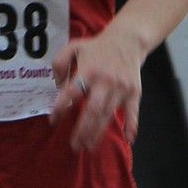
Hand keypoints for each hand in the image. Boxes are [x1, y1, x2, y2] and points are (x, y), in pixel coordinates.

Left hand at [49, 25, 145, 151]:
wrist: (128, 40)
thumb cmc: (97, 46)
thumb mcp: (73, 47)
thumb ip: (59, 64)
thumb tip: (57, 88)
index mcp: (88, 70)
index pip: (71, 92)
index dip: (61, 107)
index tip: (53, 121)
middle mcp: (104, 81)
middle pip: (92, 110)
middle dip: (82, 130)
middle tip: (74, 146)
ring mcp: (120, 88)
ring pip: (108, 114)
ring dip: (98, 133)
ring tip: (88, 147)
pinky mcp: (134, 92)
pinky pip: (133, 111)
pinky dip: (132, 125)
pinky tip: (129, 139)